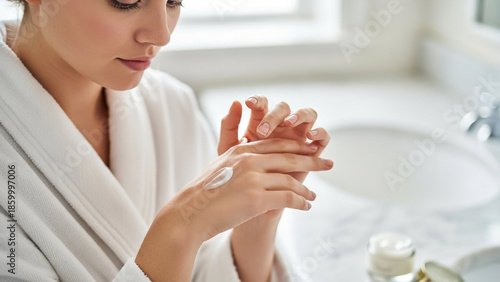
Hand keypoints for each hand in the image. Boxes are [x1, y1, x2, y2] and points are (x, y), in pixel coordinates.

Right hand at [136, 139, 331, 280]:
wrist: (190, 213)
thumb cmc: (204, 193)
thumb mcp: (219, 164)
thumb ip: (237, 154)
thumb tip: (251, 153)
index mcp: (241, 149)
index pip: (277, 143)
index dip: (298, 146)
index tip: (311, 148)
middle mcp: (249, 159)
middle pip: (290, 157)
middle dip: (312, 159)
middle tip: (328, 163)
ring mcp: (253, 178)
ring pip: (291, 180)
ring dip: (306, 189)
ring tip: (313, 196)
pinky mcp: (256, 198)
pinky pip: (288, 198)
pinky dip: (301, 202)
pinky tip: (306, 205)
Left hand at [219, 97, 330, 182]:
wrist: (253, 200)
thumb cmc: (239, 173)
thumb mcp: (230, 149)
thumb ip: (229, 125)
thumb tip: (236, 102)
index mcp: (261, 122)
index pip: (263, 104)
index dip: (258, 101)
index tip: (248, 104)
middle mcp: (282, 126)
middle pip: (284, 108)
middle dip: (274, 115)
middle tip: (262, 130)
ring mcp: (299, 137)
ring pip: (308, 114)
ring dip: (300, 115)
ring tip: (290, 123)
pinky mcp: (313, 151)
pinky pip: (323, 137)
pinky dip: (320, 134)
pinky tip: (310, 138)